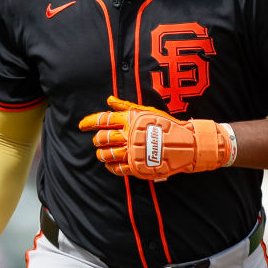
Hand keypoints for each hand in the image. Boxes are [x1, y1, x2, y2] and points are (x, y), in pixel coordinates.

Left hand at [78, 96, 233, 179]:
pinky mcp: (136, 166)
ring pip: (106, 154)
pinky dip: (110, 166)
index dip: (90, 122)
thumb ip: (125, 106)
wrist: (184, 144)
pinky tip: (111, 164)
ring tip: (103, 153)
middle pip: (102, 137)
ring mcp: (132, 152)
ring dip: (101, 153)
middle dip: (97, 139)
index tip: (82, 125)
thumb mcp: (146, 111)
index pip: (103, 119)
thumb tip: (109, 99)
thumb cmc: (166, 125)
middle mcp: (129, 135)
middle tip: (98, 140)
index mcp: (130, 120)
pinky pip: (116, 168)